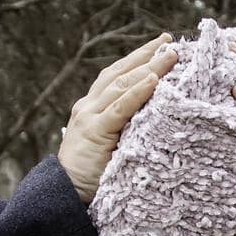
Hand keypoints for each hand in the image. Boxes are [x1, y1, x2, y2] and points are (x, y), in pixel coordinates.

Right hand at [58, 33, 177, 203]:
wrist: (64, 194)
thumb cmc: (92, 175)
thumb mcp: (111, 144)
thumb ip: (126, 127)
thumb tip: (157, 116)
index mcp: (92, 107)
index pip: (117, 75)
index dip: (138, 59)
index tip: (161, 45)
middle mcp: (89, 106)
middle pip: (120, 72)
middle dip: (146, 55)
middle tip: (170, 41)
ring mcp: (90, 117)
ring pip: (122, 84)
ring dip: (149, 68)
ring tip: (170, 55)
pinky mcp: (95, 132)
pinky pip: (120, 108)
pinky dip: (137, 92)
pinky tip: (153, 80)